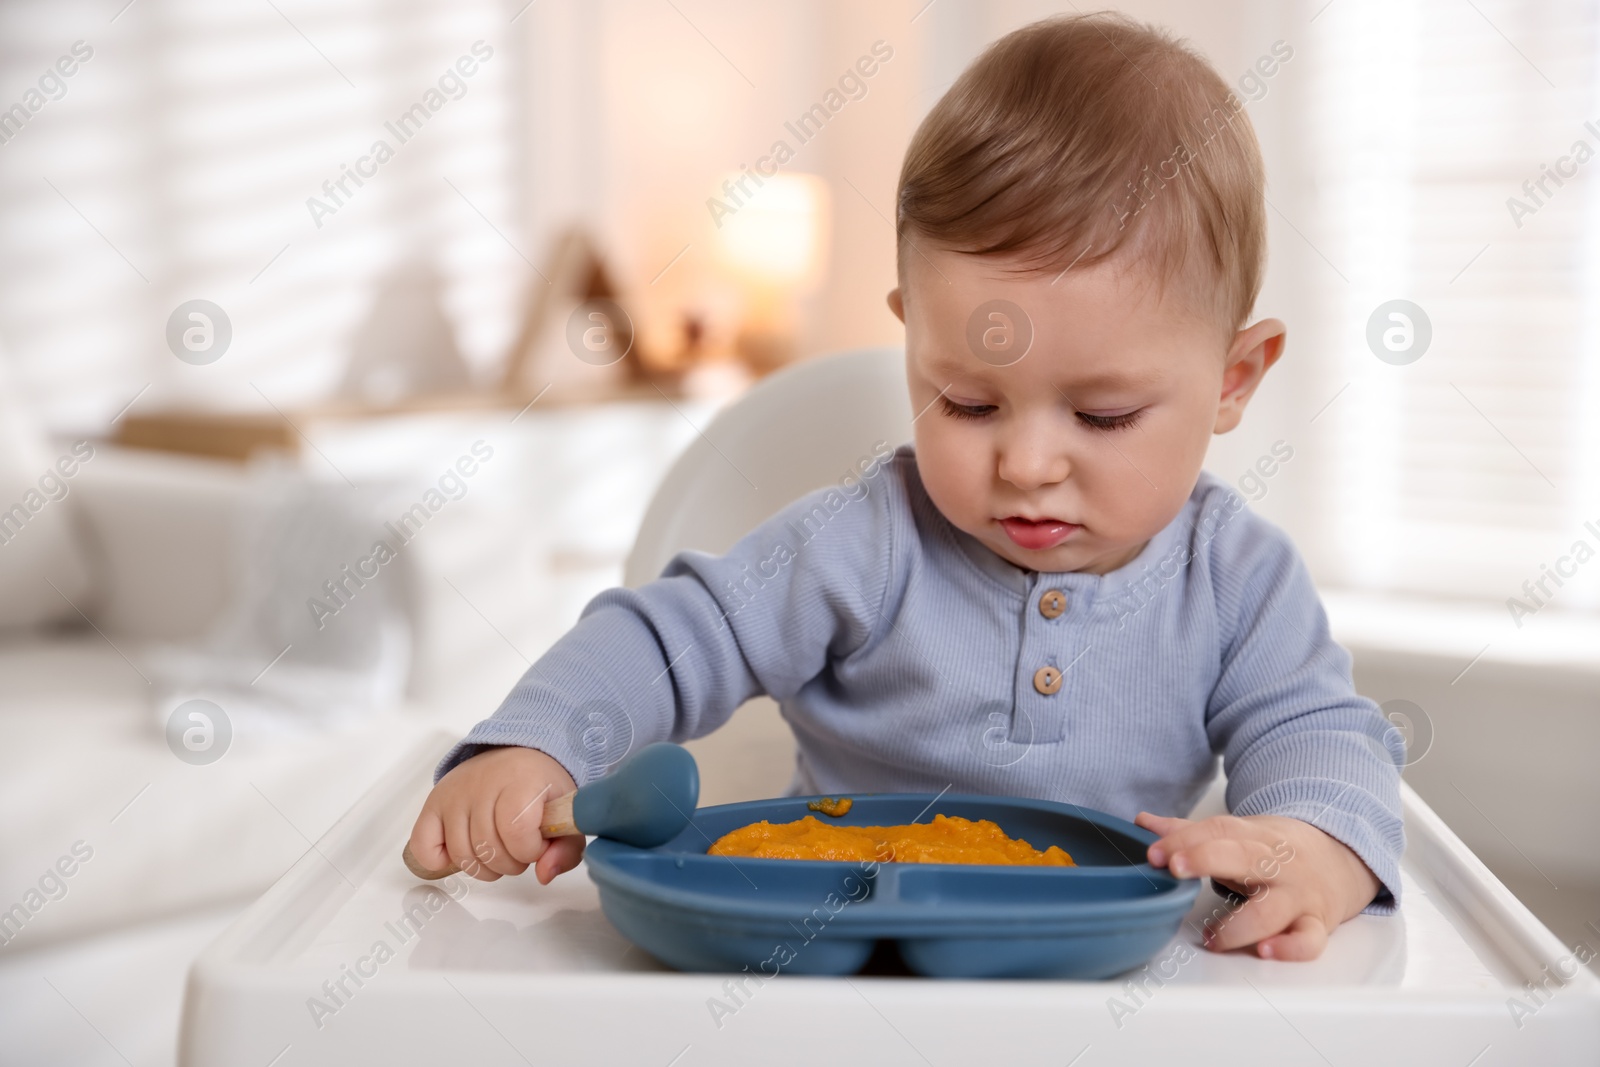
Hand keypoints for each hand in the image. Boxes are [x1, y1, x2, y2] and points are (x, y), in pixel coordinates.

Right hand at [408, 746, 581, 884]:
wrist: (517, 754)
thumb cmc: (540, 786)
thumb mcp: (565, 813)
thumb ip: (566, 849)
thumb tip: (544, 875)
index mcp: (519, 780)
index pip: (516, 831)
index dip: (530, 849)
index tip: (538, 843)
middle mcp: (481, 784)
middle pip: (488, 848)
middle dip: (511, 862)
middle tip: (520, 849)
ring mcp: (454, 795)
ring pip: (462, 855)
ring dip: (485, 867)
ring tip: (499, 851)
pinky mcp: (434, 804)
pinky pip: (423, 845)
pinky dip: (440, 860)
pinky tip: (466, 852)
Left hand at [1134, 811, 1381, 960]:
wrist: (1340, 861)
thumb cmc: (1278, 851)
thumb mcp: (1239, 834)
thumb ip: (1190, 832)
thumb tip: (1143, 823)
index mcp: (1256, 837)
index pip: (1219, 830)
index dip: (1184, 838)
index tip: (1154, 852)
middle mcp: (1278, 864)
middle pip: (1244, 857)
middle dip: (1206, 859)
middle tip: (1174, 868)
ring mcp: (1298, 896)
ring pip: (1271, 909)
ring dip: (1238, 925)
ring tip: (1210, 936)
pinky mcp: (1316, 924)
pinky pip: (1309, 941)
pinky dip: (1289, 948)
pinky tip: (1263, 951)